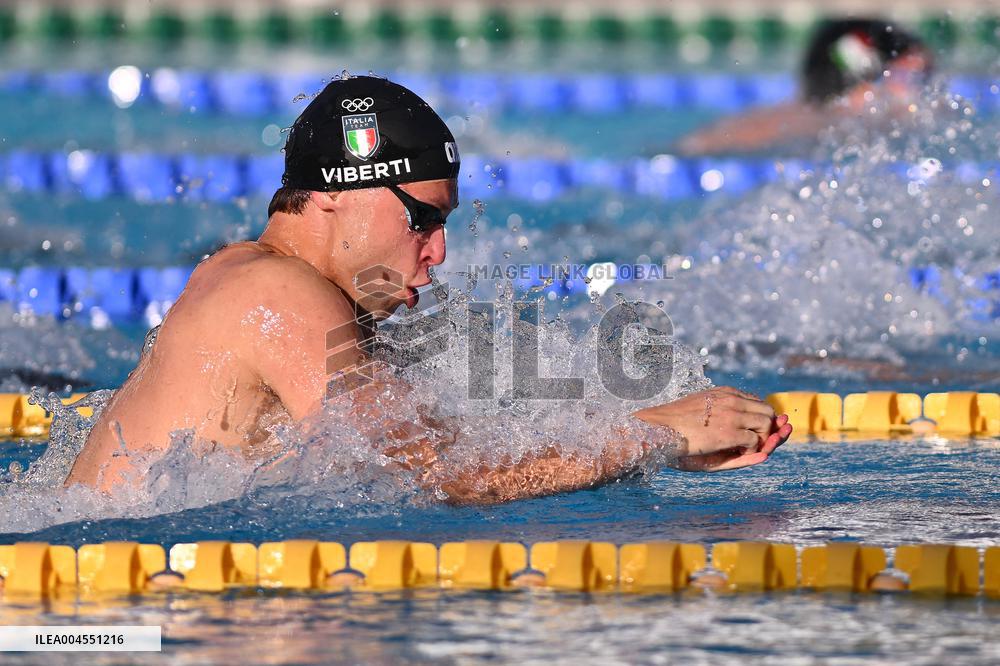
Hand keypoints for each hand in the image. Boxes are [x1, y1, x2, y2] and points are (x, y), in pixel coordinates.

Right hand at [632, 386, 791, 470]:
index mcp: (725, 393)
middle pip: (768, 411)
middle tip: (753, 442)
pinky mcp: (728, 433)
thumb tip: (741, 419)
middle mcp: (731, 399)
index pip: (758, 402)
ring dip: (762, 439)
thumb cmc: (675, 426)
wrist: (656, 428)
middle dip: (767, 429)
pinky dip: (752, 449)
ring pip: (766, 424)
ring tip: (744, 448)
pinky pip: (755, 440)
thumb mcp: (703, 414)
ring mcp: (731, 415)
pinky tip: (736, 452)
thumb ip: (723, 413)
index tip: (753, 431)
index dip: (759, 419)